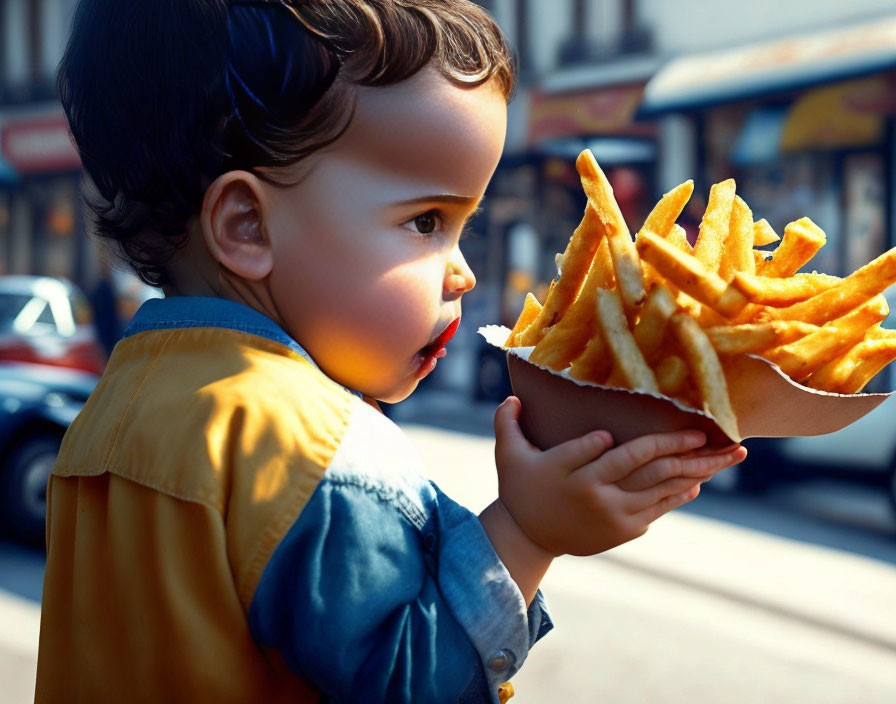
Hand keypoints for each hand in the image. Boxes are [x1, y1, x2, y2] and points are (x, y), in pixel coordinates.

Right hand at [493, 396, 746, 555]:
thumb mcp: (508, 456)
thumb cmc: (520, 488)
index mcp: (565, 471)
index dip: (609, 441)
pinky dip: (678, 493)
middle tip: (708, 434)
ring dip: (693, 471)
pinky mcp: (623, 528)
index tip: (640, 429)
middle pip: (641, 467)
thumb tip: (511, 397)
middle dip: (677, 449)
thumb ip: (507, 424)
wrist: (529, 537)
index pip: (594, 451)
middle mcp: (593, 494)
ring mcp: (612, 514)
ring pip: (658, 487)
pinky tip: (698, 480)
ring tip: (722, 457)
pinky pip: (657, 507)